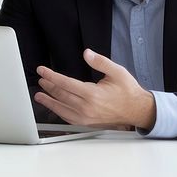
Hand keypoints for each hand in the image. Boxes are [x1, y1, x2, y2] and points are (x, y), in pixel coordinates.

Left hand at [34, 49, 156, 129]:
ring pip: (61, 109)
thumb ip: (100, 62)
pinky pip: (68, 118)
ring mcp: (86, 117)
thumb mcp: (117, 71)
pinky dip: (59, 112)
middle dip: (48, 86)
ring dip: (49, 101)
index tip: (42, 70)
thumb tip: (86, 53)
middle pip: (61, 95)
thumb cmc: (128, 91)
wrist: (137, 110)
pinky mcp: (88, 123)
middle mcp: (87, 107)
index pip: (65, 83)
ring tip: (39, 95)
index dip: (51, 76)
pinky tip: (54, 107)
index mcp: (92, 94)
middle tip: (40, 79)